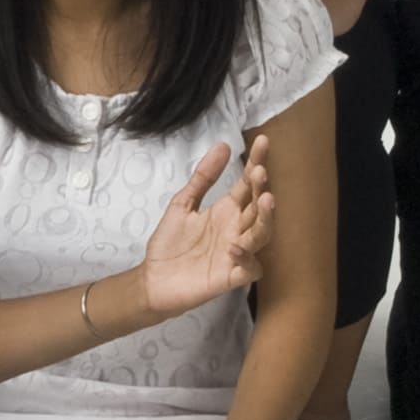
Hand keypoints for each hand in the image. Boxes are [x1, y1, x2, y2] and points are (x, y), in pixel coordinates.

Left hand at [135, 134, 274, 320]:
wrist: (153, 278)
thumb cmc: (170, 242)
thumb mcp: (183, 203)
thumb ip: (202, 178)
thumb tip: (223, 145)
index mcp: (227, 211)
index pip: (247, 184)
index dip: (257, 163)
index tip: (263, 141)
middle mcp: (237, 229)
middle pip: (258, 207)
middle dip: (262, 189)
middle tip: (260, 172)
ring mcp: (237, 253)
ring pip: (262, 235)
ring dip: (266, 218)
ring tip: (266, 199)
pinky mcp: (230, 276)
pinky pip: (250, 269)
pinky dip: (247, 258)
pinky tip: (234, 246)